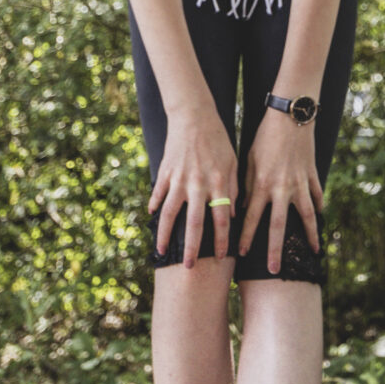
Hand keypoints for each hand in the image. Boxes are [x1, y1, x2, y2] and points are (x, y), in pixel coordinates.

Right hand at [148, 104, 238, 268]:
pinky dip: (155, 206)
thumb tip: (232, 215)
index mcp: (217, 183)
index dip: (221, 240)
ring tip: (162, 251)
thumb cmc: (218, 140)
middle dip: (193, 247)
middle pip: (194, 222)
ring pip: (170, 213)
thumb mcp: (232, 163)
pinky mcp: (165, 172)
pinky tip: (152, 218)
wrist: (194, 116)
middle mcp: (197, 184)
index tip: (220, 257)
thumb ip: (232, 189)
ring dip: (166, 234)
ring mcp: (178, 179)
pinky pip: (159, 194)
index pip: (221, 219)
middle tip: (189, 267)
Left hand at [237, 108, 323, 275]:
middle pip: (278, 226)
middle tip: (273, 270)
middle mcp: (282, 189)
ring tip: (315, 251)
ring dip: (310, 235)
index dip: (245, 237)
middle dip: (274, 250)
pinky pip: (317, 195)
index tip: (239, 253)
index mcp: (262, 185)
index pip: (251, 218)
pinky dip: (319, 207)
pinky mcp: (313, 176)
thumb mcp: (249, 161)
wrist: (290, 117)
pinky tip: (320, 217)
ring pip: (307, 216)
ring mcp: (301, 184)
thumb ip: (247, 186)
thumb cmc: (265, 137)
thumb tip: (244, 208)